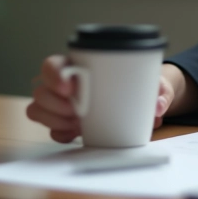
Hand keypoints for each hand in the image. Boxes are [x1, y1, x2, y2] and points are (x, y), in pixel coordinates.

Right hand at [25, 55, 175, 142]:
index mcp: (78, 65)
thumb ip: (160, 92)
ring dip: (54, 119)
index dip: (54, 75)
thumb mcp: (153, 83)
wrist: (142, 100)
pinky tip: (76, 133)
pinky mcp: (64, 124)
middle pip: (40, 90)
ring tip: (78, 123)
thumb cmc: (141, 83)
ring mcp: (61, 105)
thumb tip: (158, 106)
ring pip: (37, 109)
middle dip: (55, 103)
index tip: (71, 88)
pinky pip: (50, 131)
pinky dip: (60, 133)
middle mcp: (64, 84)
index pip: (52, 65)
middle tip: (77, 111)